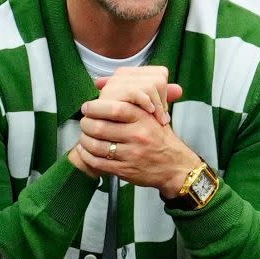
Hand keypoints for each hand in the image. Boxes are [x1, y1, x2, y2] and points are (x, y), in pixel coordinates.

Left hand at [74, 97, 199, 197]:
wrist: (176, 167)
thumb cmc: (161, 139)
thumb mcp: (154, 117)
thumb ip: (135, 104)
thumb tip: (110, 88)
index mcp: (143, 118)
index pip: (114, 108)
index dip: (95, 107)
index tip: (87, 107)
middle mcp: (137, 135)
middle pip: (100, 127)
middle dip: (86, 124)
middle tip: (83, 122)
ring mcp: (130, 154)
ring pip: (96, 146)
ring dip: (84, 140)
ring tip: (83, 136)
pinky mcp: (125, 170)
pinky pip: (98, 163)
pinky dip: (87, 156)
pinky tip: (85, 151)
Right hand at [93, 66, 181, 125]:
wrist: (102, 137)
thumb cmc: (124, 124)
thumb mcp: (146, 111)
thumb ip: (161, 99)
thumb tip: (179, 90)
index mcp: (131, 75)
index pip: (160, 73)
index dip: (165, 92)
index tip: (160, 110)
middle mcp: (122, 74)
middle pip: (158, 78)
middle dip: (162, 100)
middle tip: (160, 118)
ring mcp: (115, 82)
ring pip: (151, 85)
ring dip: (156, 104)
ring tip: (156, 119)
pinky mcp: (111, 92)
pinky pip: (137, 92)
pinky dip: (146, 103)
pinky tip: (147, 113)